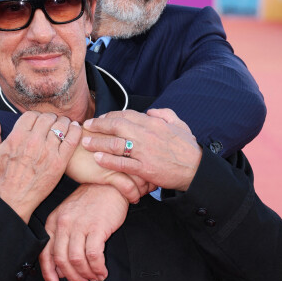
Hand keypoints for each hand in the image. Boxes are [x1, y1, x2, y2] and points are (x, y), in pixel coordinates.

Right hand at [0, 110, 81, 221]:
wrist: (13, 200)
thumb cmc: (1, 179)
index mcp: (17, 137)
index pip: (31, 115)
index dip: (35, 116)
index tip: (38, 121)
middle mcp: (33, 142)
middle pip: (47, 118)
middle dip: (50, 118)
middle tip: (52, 122)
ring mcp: (48, 152)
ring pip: (61, 125)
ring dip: (63, 122)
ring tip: (63, 125)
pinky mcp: (60, 162)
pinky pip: (72, 139)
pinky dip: (75, 130)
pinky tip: (75, 128)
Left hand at [38, 184, 129, 280]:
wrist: (110, 185)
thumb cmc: (91, 201)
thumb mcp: (70, 215)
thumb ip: (62, 239)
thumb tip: (60, 267)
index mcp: (54, 221)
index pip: (45, 253)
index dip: (48, 273)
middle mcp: (64, 223)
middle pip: (61, 260)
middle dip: (71, 276)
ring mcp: (80, 225)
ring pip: (76, 260)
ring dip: (86, 274)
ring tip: (94, 277)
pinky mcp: (97, 227)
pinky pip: (93, 256)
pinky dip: (97, 268)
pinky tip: (102, 271)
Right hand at [65, 141, 154, 202]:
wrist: (63, 148)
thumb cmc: (80, 142)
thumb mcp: (102, 135)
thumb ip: (115, 138)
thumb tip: (124, 142)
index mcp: (123, 135)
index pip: (146, 146)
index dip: (153, 158)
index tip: (157, 166)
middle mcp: (122, 147)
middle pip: (147, 161)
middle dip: (153, 174)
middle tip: (157, 182)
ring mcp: (117, 161)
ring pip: (140, 176)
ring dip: (146, 187)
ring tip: (148, 193)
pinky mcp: (108, 174)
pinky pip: (128, 188)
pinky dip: (133, 195)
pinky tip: (134, 200)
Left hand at [82, 108, 201, 191]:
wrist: (196, 169)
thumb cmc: (188, 148)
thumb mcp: (180, 125)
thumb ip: (165, 114)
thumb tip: (150, 111)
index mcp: (154, 123)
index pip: (127, 115)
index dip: (111, 115)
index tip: (101, 118)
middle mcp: (147, 135)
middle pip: (117, 126)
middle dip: (99, 125)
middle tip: (86, 127)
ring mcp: (145, 152)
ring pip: (116, 144)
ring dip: (98, 142)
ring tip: (85, 142)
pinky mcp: (144, 168)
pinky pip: (122, 163)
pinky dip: (108, 160)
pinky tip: (97, 158)